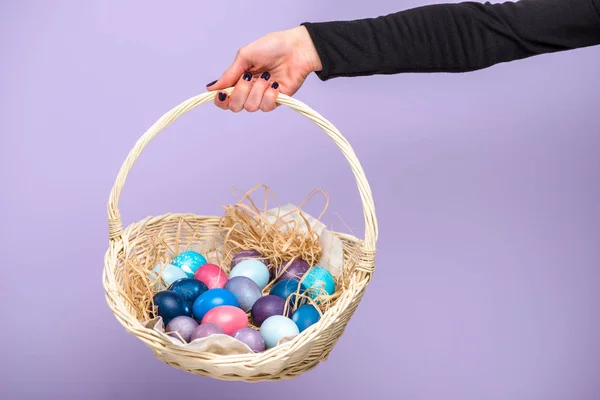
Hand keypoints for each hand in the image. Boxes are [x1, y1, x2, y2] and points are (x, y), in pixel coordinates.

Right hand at [205, 26, 321, 111]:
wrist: (297, 49)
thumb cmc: (273, 47)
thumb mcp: (245, 56)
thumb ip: (229, 74)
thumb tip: (211, 88)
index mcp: (238, 79)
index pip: (224, 99)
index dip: (220, 100)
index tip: (223, 93)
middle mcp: (248, 91)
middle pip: (234, 107)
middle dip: (240, 92)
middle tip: (249, 77)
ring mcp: (262, 96)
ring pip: (250, 107)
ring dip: (258, 90)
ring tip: (267, 76)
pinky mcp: (276, 101)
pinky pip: (266, 107)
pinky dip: (270, 95)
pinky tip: (275, 83)